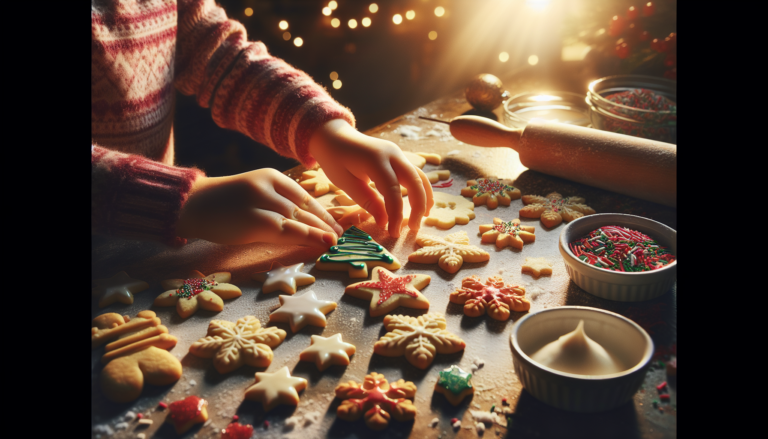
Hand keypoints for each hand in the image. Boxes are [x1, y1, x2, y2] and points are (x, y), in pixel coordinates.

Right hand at [176, 168, 343, 246]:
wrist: (191, 204)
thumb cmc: (222, 204)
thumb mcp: (253, 194)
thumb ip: (276, 203)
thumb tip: (304, 221)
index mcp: (272, 176)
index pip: (305, 196)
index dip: (322, 212)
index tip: (335, 224)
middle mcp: (270, 186)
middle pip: (305, 208)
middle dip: (325, 223)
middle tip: (342, 236)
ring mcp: (262, 202)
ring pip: (300, 219)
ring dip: (321, 232)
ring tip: (336, 242)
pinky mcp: (255, 220)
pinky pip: (288, 230)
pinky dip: (308, 238)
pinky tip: (322, 244)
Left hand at [308, 119, 433, 236]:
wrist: (334, 135)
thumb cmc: (335, 159)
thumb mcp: (345, 182)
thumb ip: (367, 200)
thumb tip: (385, 221)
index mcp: (375, 159)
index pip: (393, 190)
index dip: (396, 214)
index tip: (393, 232)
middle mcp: (392, 153)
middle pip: (414, 181)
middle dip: (417, 206)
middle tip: (413, 229)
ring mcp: (397, 153)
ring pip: (419, 176)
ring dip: (424, 197)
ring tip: (423, 218)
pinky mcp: (398, 157)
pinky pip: (415, 173)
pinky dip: (420, 189)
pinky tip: (422, 204)